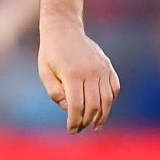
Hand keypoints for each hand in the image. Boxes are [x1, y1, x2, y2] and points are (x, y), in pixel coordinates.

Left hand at [37, 19, 119, 133]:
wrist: (64, 30)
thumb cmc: (51, 53)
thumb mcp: (44, 73)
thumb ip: (55, 93)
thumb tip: (69, 108)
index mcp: (72, 74)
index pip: (77, 106)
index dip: (75, 121)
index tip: (71, 130)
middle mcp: (90, 72)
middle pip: (93, 105)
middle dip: (86, 121)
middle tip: (79, 129)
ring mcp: (102, 68)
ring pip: (107, 99)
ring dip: (102, 115)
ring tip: (95, 126)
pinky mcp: (107, 66)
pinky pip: (114, 87)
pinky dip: (110, 100)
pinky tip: (104, 109)